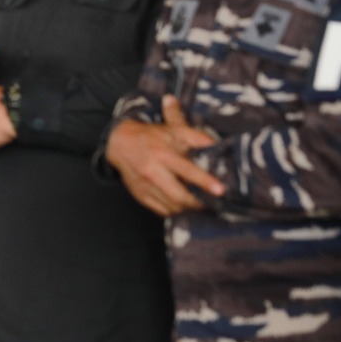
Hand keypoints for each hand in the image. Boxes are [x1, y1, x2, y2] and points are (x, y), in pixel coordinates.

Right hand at [105, 97, 223, 216]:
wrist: (120, 144)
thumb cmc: (151, 137)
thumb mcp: (172, 130)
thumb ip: (195, 136)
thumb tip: (216, 143)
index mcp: (162, 154)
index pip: (186, 170)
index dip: (204, 181)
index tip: (220, 190)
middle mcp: (152, 172)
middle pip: (179, 196)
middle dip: (199, 204)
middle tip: (215, 205)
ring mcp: (145, 187)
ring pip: (172, 206)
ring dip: (189, 209)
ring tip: (203, 207)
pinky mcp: (141, 196)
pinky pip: (163, 211)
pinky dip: (177, 211)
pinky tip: (185, 207)